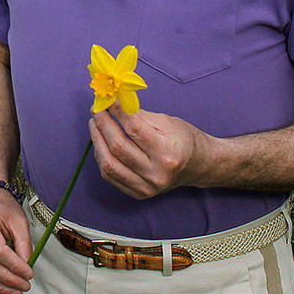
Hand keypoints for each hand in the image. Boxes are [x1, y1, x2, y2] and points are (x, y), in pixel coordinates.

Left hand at [89, 107, 213, 198]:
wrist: (198, 166)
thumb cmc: (183, 139)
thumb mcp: (167, 121)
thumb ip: (138, 114)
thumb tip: (113, 102)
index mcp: (168, 152)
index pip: (134, 129)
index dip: (116, 112)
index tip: (107, 99)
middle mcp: (157, 173)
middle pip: (118, 147)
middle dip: (102, 124)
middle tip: (96, 109)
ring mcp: (147, 187)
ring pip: (109, 164)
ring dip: (97, 140)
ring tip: (95, 124)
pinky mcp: (139, 194)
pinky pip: (110, 176)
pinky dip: (101, 157)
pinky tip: (101, 143)